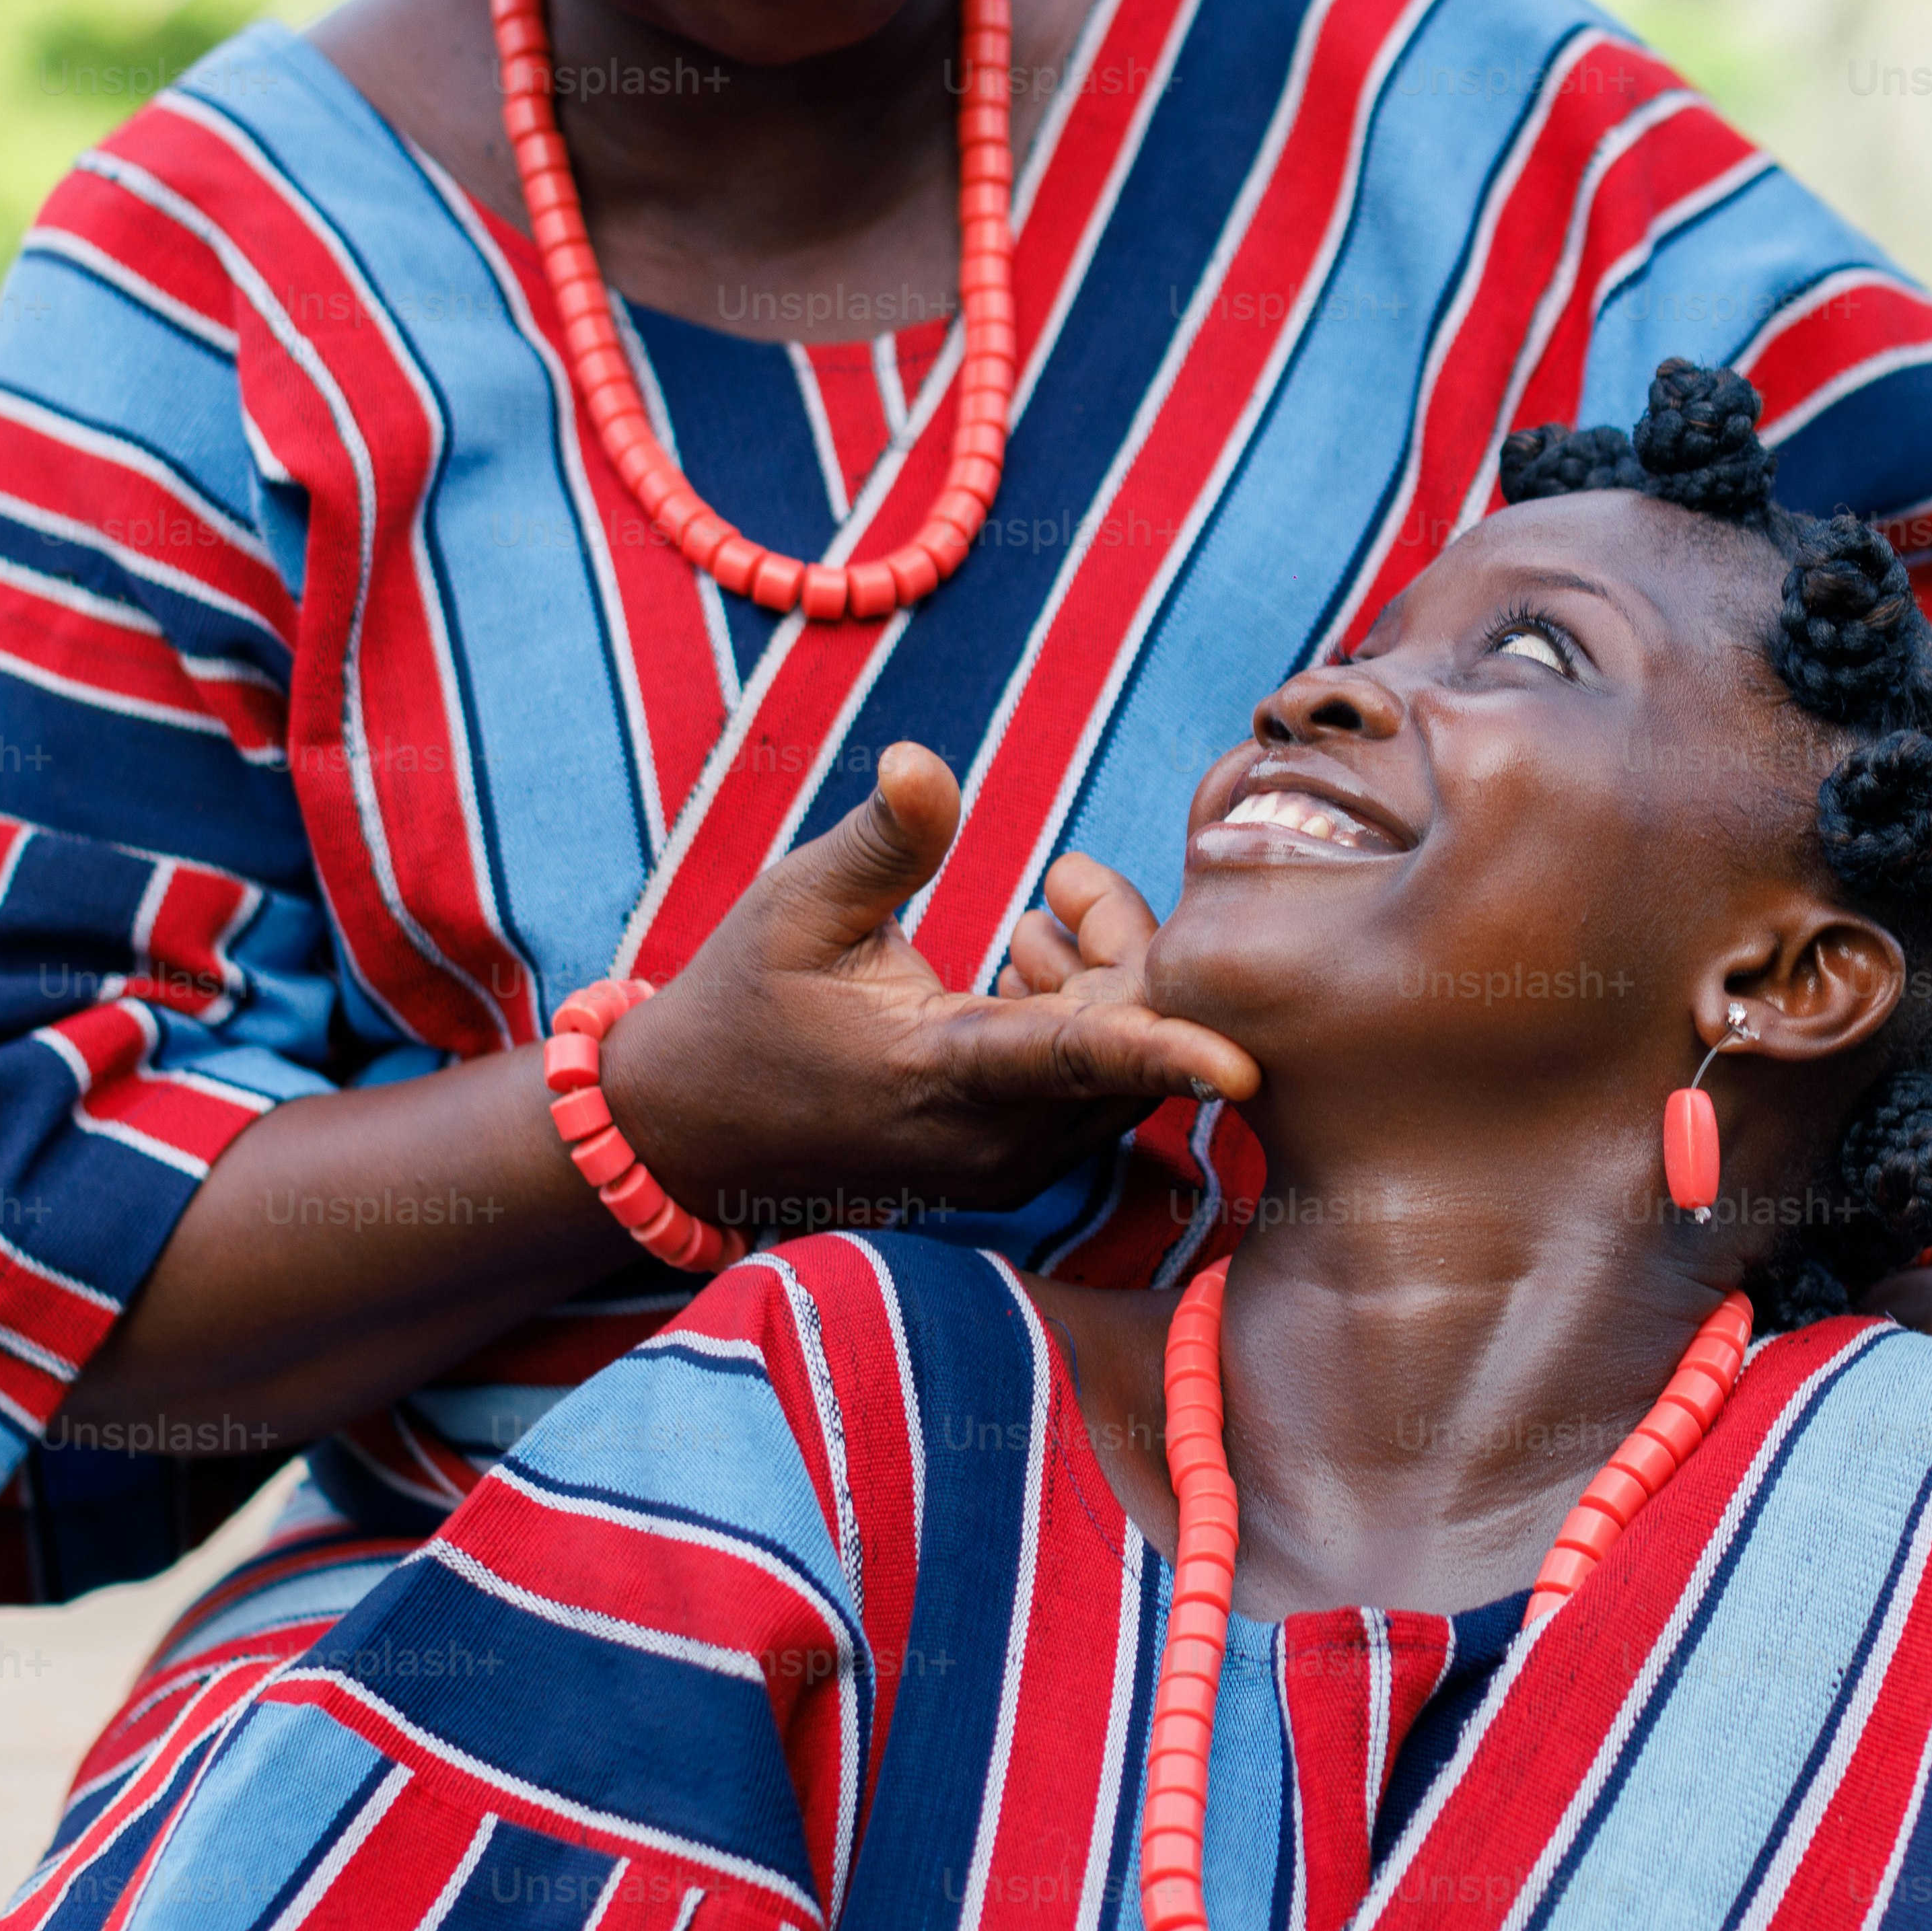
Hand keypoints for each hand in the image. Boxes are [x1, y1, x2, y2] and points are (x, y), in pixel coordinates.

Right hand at [591, 746, 1258, 1228]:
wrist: (688, 1130)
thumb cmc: (741, 1003)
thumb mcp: (798, 903)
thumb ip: (882, 841)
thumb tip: (923, 761)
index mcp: (941, 1072)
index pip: (1076, 1059)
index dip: (1165, 1052)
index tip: (1243, 1061)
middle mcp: (990, 1139)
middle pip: (1131, 1045)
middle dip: (1128, 952)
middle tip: (1064, 882)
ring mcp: (1001, 1166)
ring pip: (1120, 1071)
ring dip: (1105, 984)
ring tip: (1033, 922)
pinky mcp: (1007, 1169)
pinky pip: (1091, 1093)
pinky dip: (1085, 1021)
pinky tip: (1023, 965)